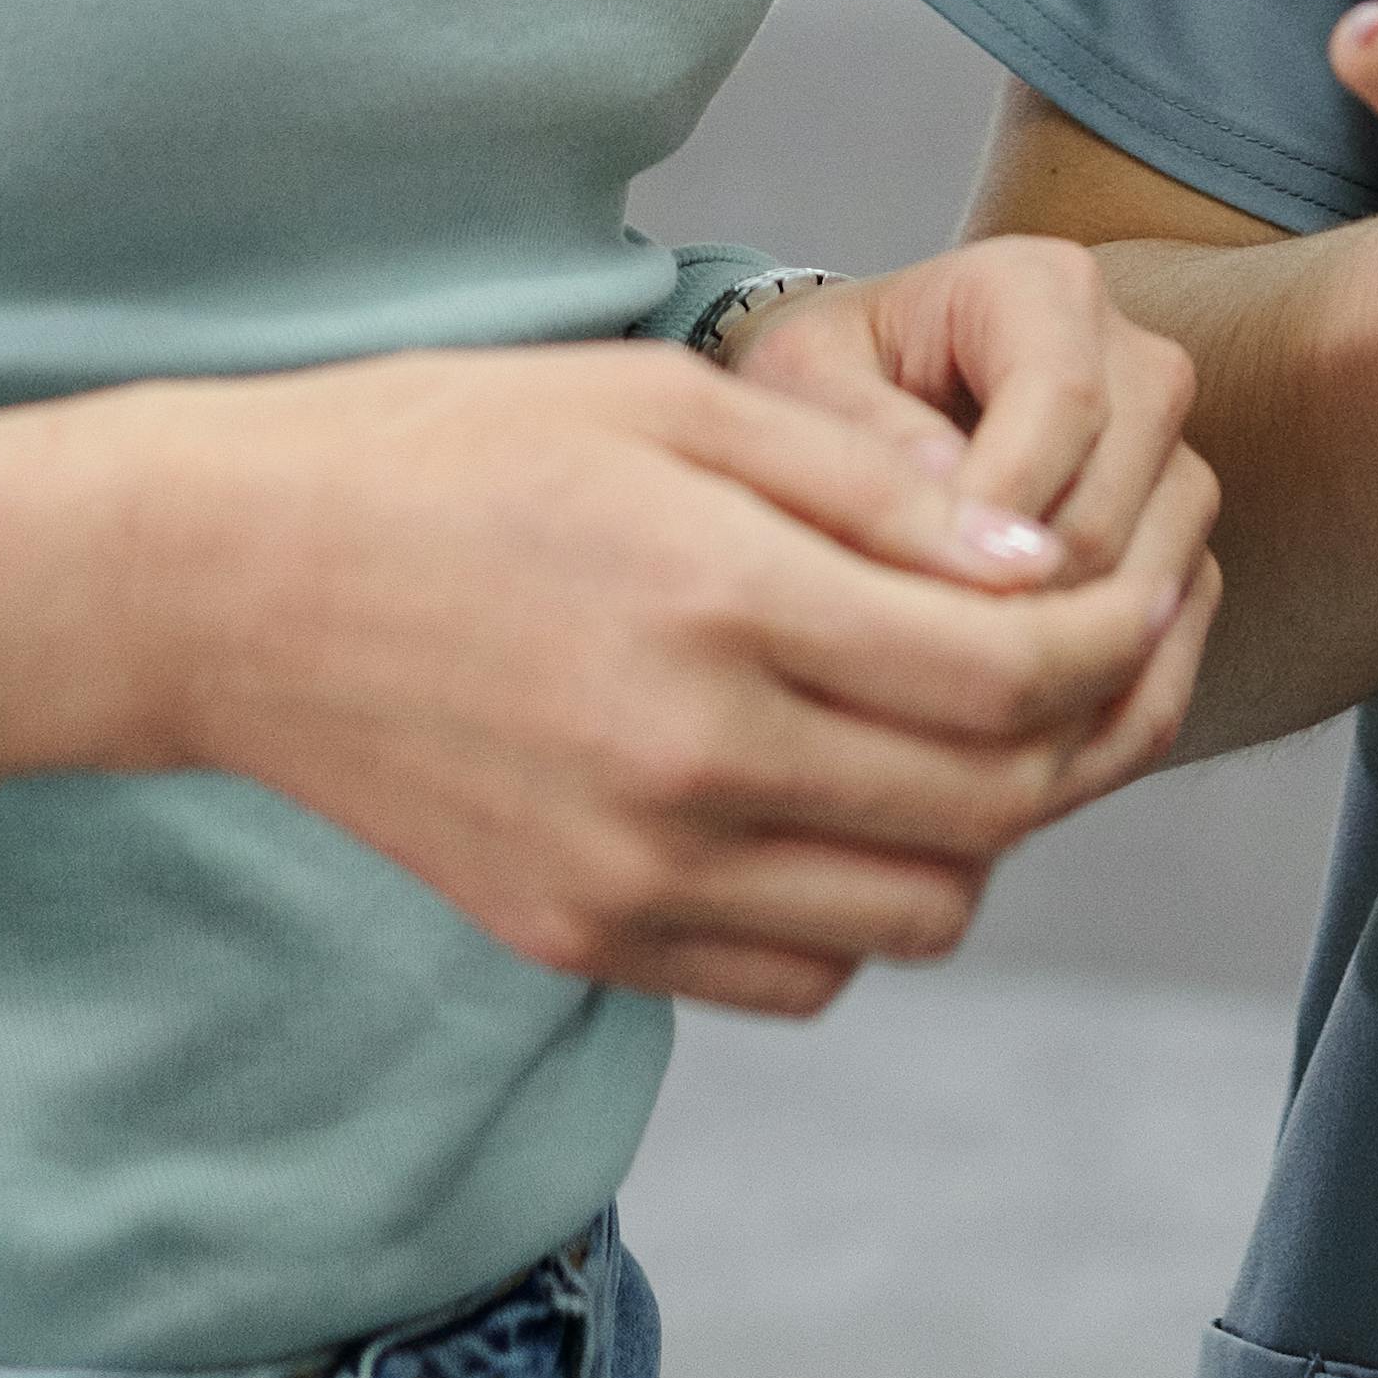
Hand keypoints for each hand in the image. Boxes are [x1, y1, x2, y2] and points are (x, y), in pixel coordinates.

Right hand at [0, 335, 1210, 1016]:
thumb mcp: (673, 406)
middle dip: (1087, 734)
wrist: (231, 582)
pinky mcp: (586, 938)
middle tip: (1107, 658)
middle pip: (992, 808)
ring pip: (917, 914)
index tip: (1145, 582)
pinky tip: (842, 795)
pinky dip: (864, 903)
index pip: (1011, 673)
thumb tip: (1046, 573)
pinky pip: (804, 971)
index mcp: (725, 606)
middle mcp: (693, 768)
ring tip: (969, 726)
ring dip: (982, 830)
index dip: (1115, 633)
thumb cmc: (455, 449)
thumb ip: (870, 496)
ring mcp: (636, 877)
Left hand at [709, 236, 1222, 817]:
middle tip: (902, 678)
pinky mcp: (1180, 548)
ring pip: (1152, 584)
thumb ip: (860, 431)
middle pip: (1113, 506)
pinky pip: (1174, 641)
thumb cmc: (820, 393)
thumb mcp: (799, 384)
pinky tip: (1000, 744)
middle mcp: (1136, 363)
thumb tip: (954, 504)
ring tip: (936, 716)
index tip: (896, 595)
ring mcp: (1173, 461)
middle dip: (1012, 604)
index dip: (989, 515)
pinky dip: (1098, 704)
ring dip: (1054, 662)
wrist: (862, 419)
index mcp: (1045, 289)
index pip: (1061, 402)